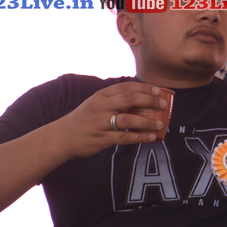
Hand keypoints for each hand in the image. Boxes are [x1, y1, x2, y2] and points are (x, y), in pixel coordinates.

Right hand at [53, 82, 168, 158]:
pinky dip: (139, 137)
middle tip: (163, 104)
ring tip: (160, 123)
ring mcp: (100, 123)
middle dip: (149, 100)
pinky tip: (150, 137)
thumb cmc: (85, 119)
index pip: (126, 87)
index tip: (158, 90)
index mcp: (101, 95)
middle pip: (129, 99)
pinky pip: (124, 137)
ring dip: (147, 121)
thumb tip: (144, 100)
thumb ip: (116, 101)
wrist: (62, 137)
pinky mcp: (101, 139)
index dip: (144, 88)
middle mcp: (101, 107)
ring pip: (128, 119)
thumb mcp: (97, 104)